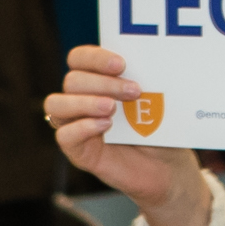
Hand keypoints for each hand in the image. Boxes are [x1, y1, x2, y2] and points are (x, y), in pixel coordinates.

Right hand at [49, 46, 212, 225]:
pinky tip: (105, 126)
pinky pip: (64, 136)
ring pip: (56, 105)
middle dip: (103, 82)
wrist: (168, 168)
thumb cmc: (161, 129)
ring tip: (113, 109)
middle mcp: (81, 100)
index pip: (79, 58)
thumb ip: (143, 81)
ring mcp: (77, 126)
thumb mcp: (155, 101)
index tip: (122, 64)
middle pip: (72, 80)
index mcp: (98, 80)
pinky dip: (82, 127)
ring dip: (85, 102)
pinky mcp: (79, 151)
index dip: (95, 57)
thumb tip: (145, 62)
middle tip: (134, 91)